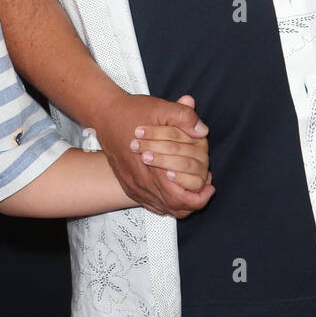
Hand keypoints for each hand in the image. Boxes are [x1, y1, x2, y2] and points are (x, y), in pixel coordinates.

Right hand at [94, 91, 211, 217]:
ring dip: (180, 203)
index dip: (199, 197)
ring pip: (162, 208)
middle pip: (173, 207)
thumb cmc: (133, 112)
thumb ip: (184, 117)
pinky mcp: (128, 185)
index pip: (180, 198)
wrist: (105, 114)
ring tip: (193, 190)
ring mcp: (133, 186)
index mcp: (151, 167)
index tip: (210, 186)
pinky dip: (165, 202)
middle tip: (205, 189)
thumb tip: (203, 131)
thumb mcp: (161, 108)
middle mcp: (141, 182)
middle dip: (194, 201)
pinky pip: (150, 204)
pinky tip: (174, 190)